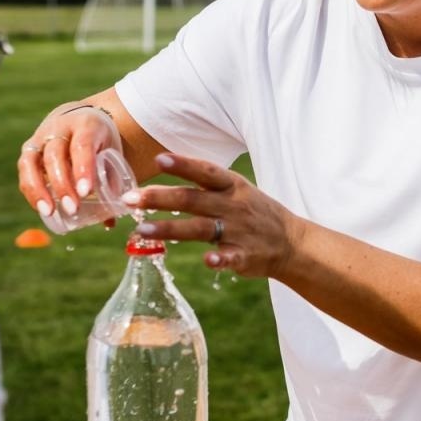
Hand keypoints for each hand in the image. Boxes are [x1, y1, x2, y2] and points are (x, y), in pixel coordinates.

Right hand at [18, 104, 120, 220]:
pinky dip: (30, 190)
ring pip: (31, 161)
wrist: (82, 118)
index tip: (86, 192)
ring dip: (38, 189)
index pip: (82, 145)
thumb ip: (113, 183)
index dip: (83, 168)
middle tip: (71, 208)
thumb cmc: (101, 142)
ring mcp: (40, 137)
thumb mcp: (113, 153)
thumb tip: (109, 223)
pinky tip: (40, 207)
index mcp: (86, 125)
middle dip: (62, 184)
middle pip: (55, 155)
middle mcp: (59, 127)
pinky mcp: (29, 149)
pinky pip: (24, 170)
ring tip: (48, 212)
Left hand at [127, 153, 303, 278]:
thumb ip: (203, 187)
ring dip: (170, 229)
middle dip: (160, 198)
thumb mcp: (236, 190)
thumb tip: (164, 176)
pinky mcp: (244, 256)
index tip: (159, 159)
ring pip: (200, 229)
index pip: (205, 172)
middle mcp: (233, 206)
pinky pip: (230, 257)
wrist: (291, 241)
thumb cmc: (254, 212)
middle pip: (192, 199)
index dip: (183, 165)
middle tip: (129, 199)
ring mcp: (238, 231)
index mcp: (232, 186)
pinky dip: (219, 259)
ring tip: (141, 231)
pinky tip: (206, 261)